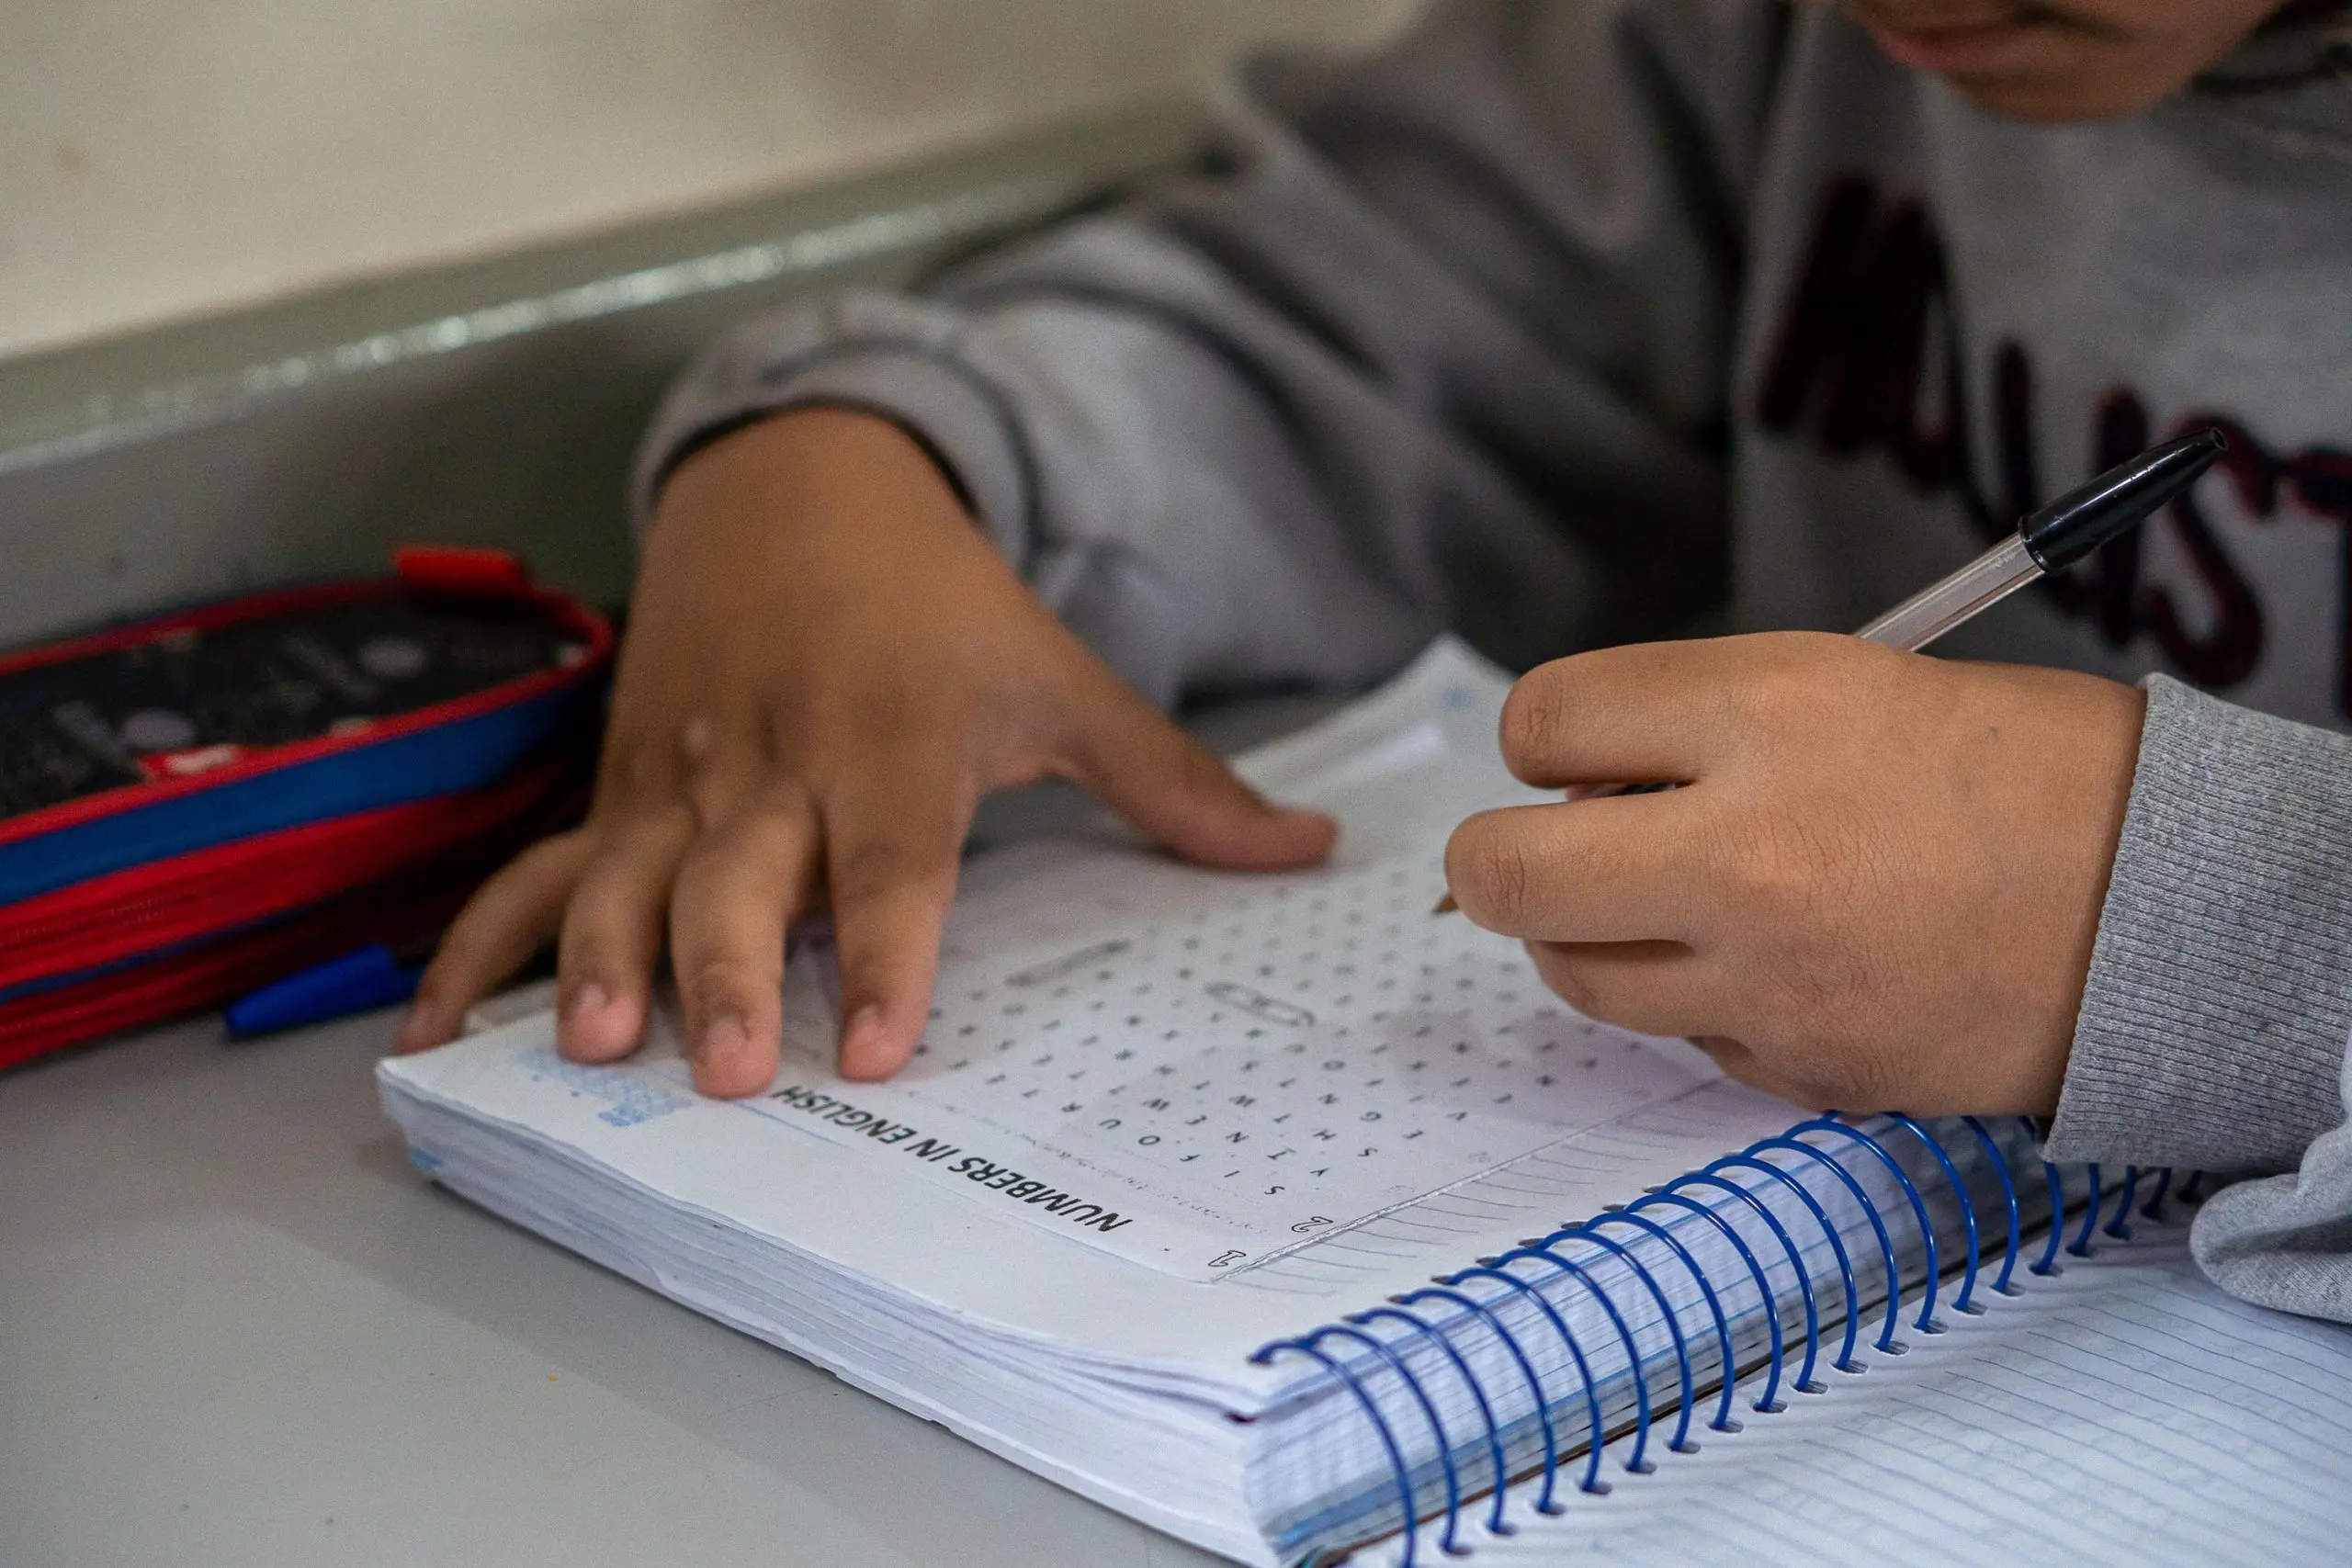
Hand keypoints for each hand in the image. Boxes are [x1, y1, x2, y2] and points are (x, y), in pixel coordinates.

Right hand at [398, 408, 1334, 1093]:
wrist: (798, 486)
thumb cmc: (945, 608)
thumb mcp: (1061, 677)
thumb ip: (1177, 783)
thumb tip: (1315, 854)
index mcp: (895, 739)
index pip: (895, 860)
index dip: (891, 951)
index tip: (881, 1047)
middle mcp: (779, 762)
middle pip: (746, 879)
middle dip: (733, 971)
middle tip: (729, 1069)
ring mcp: (683, 776)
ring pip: (627, 874)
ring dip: (598, 958)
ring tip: (586, 1046)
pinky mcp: (618, 785)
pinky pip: (537, 865)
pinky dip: (481, 944)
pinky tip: (437, 1024)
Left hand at [1442, 633, 2144, 1116]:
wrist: (2172, 903)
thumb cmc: (2026, 773)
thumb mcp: (1851, 684)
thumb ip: (1700, 726)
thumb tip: (1579, 785)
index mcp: (1766, 715)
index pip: (1541, 720)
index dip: (1542, 737)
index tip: (1573, 753)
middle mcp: (1748, 849)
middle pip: (1504, 872)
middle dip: (1501, 858)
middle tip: (1544, 849)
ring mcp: (1768, 975)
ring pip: (1573, 972)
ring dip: (1589, 934)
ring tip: (1671, 900)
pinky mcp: (1799, 1066)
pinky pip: (1680, 1036)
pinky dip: (1698, 999)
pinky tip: (1779, 960)